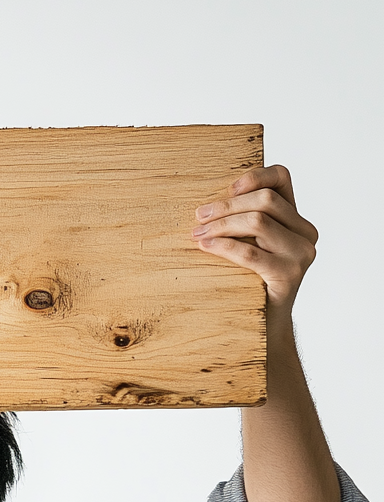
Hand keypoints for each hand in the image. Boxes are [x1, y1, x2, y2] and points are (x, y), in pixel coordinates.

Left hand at [192, 164, 317, 320]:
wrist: (265, 325)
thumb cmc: (248, 282)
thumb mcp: (248, 244)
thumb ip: (240, 222)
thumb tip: (204, 205)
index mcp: (295, 219)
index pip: (282, 178)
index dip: (254, 177)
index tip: (227, 189)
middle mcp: (305, 232)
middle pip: (265, 200)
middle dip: (226, 206)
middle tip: (198, 217)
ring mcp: (300, 253)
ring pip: (258, 221)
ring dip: (221, 225)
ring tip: (197, 234)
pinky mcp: (288, 274)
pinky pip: (251, 252)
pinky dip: (224, 246)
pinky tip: (205, 246)